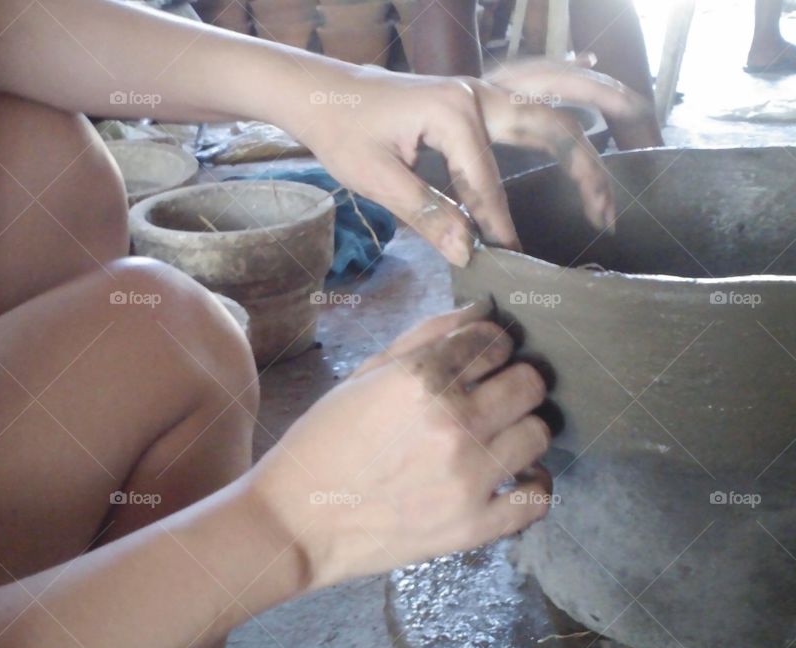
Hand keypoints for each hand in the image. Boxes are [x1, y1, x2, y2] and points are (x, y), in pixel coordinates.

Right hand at [249, 306, 553, 590]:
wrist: (297, 520)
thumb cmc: (324, 441)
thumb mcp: (363, 375)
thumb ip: (424, 336)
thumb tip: (480, 311)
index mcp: (421, 379)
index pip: (493, 341)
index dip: (490, 343)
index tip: (482, 356)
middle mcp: (453, 424)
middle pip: (529, 383)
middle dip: (515, 379)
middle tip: (495, 393)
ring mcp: (468, 478)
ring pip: (539, 434)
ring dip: (522, 428)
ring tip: (497, 435)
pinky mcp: (474, 526)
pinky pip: (538, 498)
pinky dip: (534, 483)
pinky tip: (515, 475)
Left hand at [291, 56, 648, 264]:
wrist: (323, 93)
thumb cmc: (343, 133)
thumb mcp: (374, 178)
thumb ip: (424, 212)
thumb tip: (468, 251)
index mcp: (452, 113)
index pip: (487, 183)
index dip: (499, 225)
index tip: (513, 260)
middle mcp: (476, 93)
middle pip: (549, 130)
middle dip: (584, 172)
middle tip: (606, 216)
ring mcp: (480, 86)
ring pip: (554, 94)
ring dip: (599, 108)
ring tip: (641, 128)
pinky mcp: (476, 91)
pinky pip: (533, 79)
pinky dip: (568, 78)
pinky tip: (593, 72)